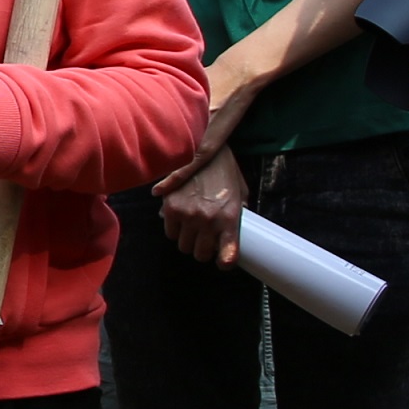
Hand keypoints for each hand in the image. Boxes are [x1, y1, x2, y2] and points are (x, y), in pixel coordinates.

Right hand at [158, 144, 248, 264]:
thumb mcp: (239, 192)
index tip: (222, 261)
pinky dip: (174, 228)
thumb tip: (230, 231)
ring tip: (191, 227)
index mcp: (230, 218)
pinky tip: (180, 217)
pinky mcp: (171, 207)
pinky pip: (169, 232)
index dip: (224, 262)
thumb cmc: (223, 170)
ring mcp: (188, 215)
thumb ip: (236, 213)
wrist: (200, 146)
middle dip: (202, 249)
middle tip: (203, 239)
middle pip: (200, 254)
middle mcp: (209, 220)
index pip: (228, 254)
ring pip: (182, 245)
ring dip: (187, 239)